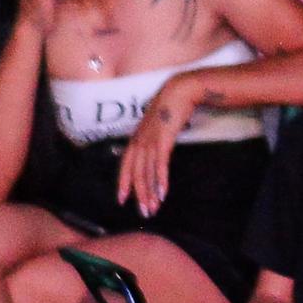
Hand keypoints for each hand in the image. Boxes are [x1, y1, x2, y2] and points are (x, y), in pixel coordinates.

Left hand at [118, 78, 205, 214]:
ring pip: (146, 172)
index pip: (125, 164)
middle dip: (138, 194)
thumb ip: (153, 138)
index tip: (122, 200)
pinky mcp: (163, 140)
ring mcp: (151, 140)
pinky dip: (160, 180)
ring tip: (153, 208)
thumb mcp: (157, 125)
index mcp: (137, 137)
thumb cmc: (171, 106)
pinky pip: (160, 165)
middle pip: (135, 172)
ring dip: (149, 192)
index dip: (123, 182)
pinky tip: (162, 194)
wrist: (180, 90)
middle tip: (143, 212)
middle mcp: (140, 140)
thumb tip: (154, 152)